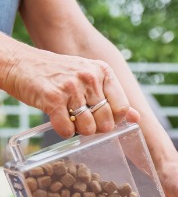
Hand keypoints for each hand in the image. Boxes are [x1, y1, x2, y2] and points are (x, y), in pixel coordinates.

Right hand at [3, 47, 139, 137]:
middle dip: (96, 128)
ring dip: (79, 130)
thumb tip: (137, 118)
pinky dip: (63, 131)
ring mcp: (71, 86)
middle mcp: (90, 77)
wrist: (21, 64)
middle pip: (107, 120)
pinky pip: (67, 129)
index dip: (114, 120)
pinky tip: (58, 120)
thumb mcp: (90, 79)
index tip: (102, 118)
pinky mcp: (53, 97)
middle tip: (83, 120)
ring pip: (88, 127)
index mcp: (103, 72)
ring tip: (70, 118)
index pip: (122, 107)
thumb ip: (113, 98)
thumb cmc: (58, 74)